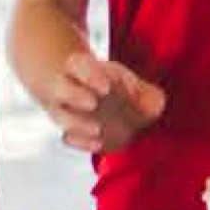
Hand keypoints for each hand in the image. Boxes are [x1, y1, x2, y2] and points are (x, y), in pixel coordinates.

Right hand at [38, 41, 167, 155]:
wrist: (106, 102)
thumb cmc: (119, 86)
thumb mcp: (132, 80)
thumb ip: (141, 89)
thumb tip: (149, 101)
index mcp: (81, 66)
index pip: (78, 65)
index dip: (90, 75)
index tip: (107, 87)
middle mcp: (67, 87)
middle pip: (61, 88)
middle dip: (76, 95)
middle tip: (93, 103)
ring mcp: (64, 110)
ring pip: (61, 116)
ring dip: (77, 124)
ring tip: (98, 129)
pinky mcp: (70, 131)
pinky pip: (69, 137)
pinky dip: (81, 142)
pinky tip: (99, 144)